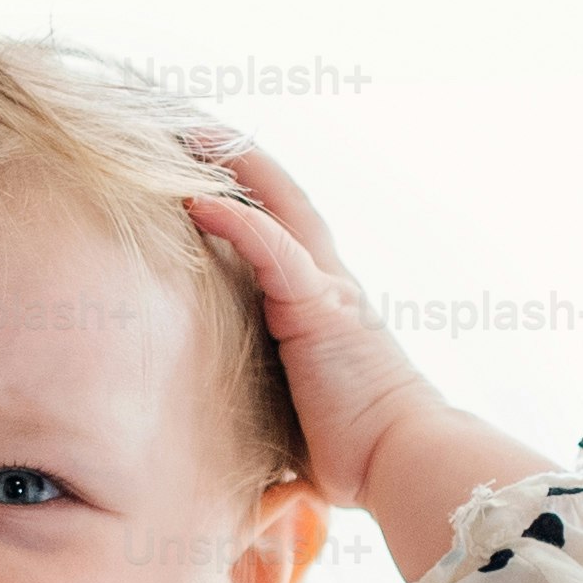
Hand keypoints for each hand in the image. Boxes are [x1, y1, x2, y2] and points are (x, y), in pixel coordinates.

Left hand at [182, 139, 543, 582]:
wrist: (402, 460)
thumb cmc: (355, 451)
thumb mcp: (294, 409)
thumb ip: (266, 391)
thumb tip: (228, 423)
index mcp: (320, 299)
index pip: (275, 225)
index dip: (240, 189)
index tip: (194, 162)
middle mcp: (325, 280)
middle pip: (275, 195)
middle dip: (231, 154)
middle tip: (179, 122)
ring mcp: (324, 287)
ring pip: (274, 204)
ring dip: (230, 164)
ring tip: (182, 131)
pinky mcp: (318, 307)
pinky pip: (271, 249)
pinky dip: (235, 220)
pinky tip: (196, 198)